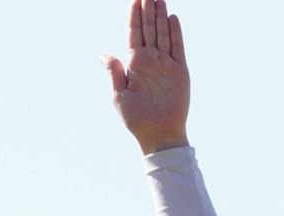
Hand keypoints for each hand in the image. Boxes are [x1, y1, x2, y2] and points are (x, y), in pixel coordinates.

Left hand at [100, 0, 189, 154]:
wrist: (159, 135)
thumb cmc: (136, 119)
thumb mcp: (119, 95)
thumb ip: (114, 72)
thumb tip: (103, 54)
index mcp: (134, 64)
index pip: (134, 33)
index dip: (134, 16)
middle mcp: (150, 60)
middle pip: (149, 28)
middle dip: (148, 9)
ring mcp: (166, 64)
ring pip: (162, 33)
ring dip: (160, 16)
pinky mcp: (180, 71)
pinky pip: (178, 48)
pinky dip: (175, 34)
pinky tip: (172, 19)